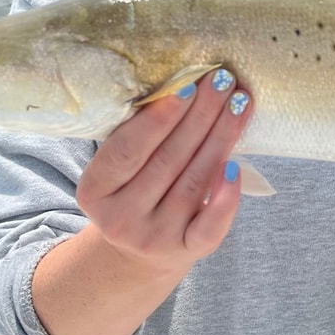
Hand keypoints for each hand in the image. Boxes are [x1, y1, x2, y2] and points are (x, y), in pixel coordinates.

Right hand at [77, 67, 249, 278]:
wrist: (136, 253)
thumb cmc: (131, 191)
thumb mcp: (117, 170)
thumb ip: (137, 137)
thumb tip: (180, 84)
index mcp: (95, 191)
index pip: (128, 149)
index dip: (158, 118)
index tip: (186, 85)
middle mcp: (120, 219)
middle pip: (168, 159)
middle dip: (200, 115)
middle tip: (223, 80)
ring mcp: (154, 238)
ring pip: (193, 182)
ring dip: (221, 137)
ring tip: (240, 103)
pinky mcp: (185, 252)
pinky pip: (210, 226)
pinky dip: (225, 196)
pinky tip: (236, 165)